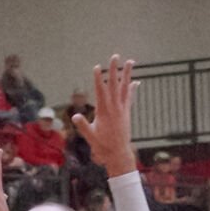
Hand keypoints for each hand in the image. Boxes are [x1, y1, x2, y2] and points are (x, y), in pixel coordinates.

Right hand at [74, 55, 137, 175]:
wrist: (118, 154)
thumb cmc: (102, 146)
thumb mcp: (90, 137)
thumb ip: (83, 126)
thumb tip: (74, 116)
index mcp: (104, 111)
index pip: (101, 91)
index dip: (98, 79)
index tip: (96, 67)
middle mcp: (115, 107)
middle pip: (114, 85)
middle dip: (114, 70)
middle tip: (115, 56)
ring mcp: (122, 109)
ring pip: (125, 88)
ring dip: (127, 74)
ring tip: (130, 61)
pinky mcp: (126, 113)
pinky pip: (130, 97)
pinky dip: (132, 88)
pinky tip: (135, 81)